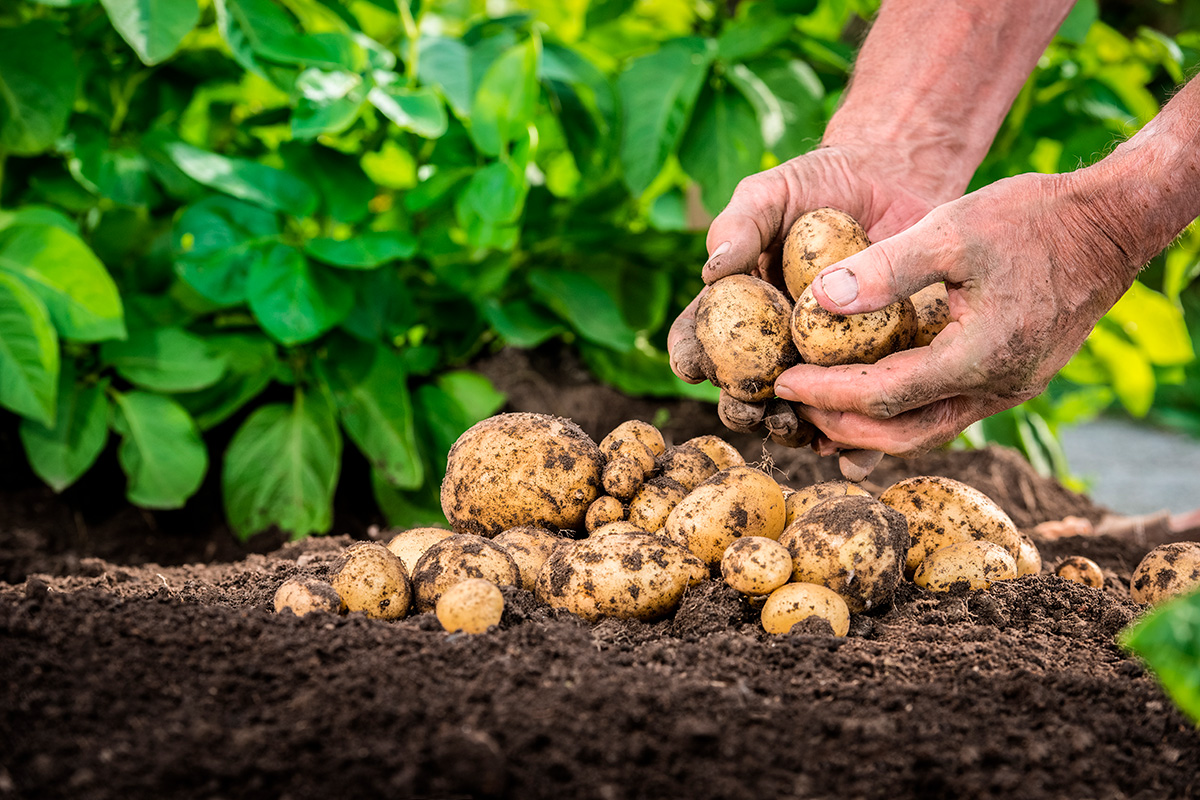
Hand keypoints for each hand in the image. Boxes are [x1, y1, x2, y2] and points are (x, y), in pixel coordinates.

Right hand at [667, 144, 943, 471]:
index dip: (690, 358)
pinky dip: (857, 443)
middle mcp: (774, 345)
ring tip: (799, 428)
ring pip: (798, 413)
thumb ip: (739, 225)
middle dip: (741, 409)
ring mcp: (823, 362)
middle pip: (744, 392)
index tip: (693, 366)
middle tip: (750, 408)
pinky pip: (861, 414)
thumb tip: (712, 270)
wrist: (895, 180)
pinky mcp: (874, 368)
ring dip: (793, 430)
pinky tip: (854, 454)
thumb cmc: (818, 184)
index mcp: (737, 310)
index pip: (699, 341)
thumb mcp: (771, 192)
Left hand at [775, 169, 1138, 456]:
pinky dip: (899, 414)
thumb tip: (819, 301)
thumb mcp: (954, 227)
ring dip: (867, 428)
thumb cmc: (1034, 218)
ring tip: (817, 408)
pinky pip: (943, 414)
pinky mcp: (1010, 382)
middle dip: (838, 423)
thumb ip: (888, 267)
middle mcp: (996, 389)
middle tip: (791, 401)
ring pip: (923, 432)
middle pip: (900, 433)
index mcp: (980, 357)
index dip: (826, 392)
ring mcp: (1007, 391)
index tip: (781, 381)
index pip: (883, 395)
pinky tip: (866, 400)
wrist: (1110, 226)